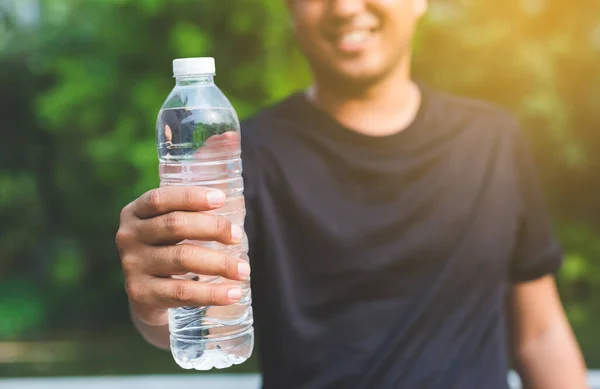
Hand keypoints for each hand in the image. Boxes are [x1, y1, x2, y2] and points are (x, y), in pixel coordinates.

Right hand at [116, 186, 250, 326]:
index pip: (160, 199)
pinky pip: (182, 292)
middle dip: (212, 228)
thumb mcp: (170, 229)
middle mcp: (128, 236)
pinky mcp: (141, 294)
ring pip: (182, 258)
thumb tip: (239, 207)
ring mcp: (132, 266)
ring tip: (244, 270)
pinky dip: (212, 293)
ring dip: (219, 263)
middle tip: (238, 236)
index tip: (221, 199)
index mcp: (135, 212)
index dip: (191, 197)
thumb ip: (191, 214)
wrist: (148, 295)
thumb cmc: (169, 249)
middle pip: (174, 225)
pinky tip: (233, 293)